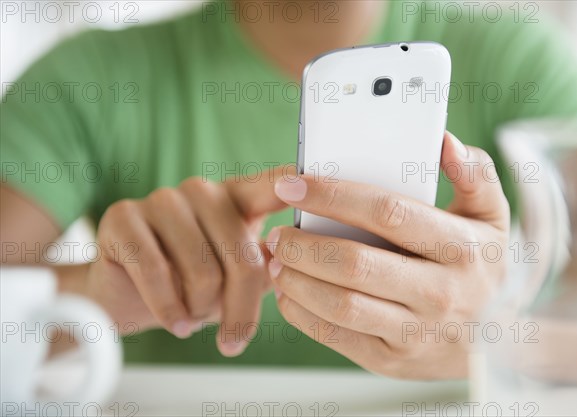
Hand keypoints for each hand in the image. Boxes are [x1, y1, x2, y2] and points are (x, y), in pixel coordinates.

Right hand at [86, 167, 286, 355]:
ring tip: (193, 316)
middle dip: (240, 310)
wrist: (132, 298)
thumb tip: (298, 267)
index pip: (275, 183)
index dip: (300, 184)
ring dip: (201, 310)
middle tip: (234, 337)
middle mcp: (203, 190)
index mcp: (237, 198)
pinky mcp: (123, 216)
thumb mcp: (240, 277)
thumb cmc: (197, 286)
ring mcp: (161, 199)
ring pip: (202, 272)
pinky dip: (169, 310)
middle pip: (243, 256)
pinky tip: (174, 321)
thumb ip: (269, 265)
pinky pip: (157, 274)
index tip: (322, 182)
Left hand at [267, 132, 509, 377]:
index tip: (293, 184)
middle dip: (303, 245)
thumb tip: (446, 142)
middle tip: (278, 231)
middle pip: (354, 264)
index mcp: (461, 248)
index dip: (333, 196)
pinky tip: (288, 292)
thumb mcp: (492, 217)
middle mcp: (439, 293)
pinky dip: (301, 313)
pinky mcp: (390, 360)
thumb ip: (476, 174)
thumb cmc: (481, 268)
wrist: (494, 343)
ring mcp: (414, 332)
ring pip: (340, 304)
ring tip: (277, 259)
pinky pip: (336, 336)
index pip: (386, 213)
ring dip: (297, 280)